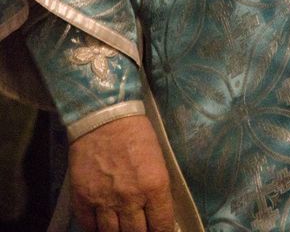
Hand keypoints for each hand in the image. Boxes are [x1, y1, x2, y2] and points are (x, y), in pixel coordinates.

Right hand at [70, 114, 173, 231]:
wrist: (103, 115)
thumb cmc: (135, 133)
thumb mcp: (157, 160)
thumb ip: (157, 190)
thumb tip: (157, 214)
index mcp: (154, 186)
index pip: (161, 226)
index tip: (159, 231)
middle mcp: (130, 198)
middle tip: (139, 228)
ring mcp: (104, 201)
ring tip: (121, 228)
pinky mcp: (82, 199)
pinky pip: (89, 227)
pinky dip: (96, 229)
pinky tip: (101, 225)